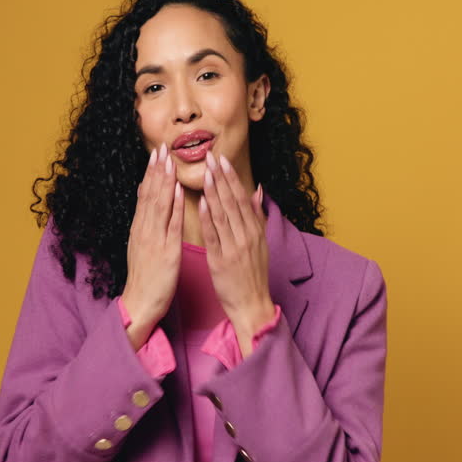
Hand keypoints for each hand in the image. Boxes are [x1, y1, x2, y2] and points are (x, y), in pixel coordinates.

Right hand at [121, 143, 183, 349]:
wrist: (140, 303)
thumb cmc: (145, 278)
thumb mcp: (140, 246)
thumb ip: (144, 223)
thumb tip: (145, 201)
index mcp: (140, 229)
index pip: (145, 195)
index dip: (150, 173)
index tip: (156, 153)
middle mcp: (145, 230)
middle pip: (150, 195)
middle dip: (156, 170)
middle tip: (161, 147)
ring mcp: (154, 240)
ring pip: (159, 205)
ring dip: (164, 182)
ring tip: (168, 161)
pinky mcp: (166, 251)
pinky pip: (171, 225)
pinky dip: (175, 206)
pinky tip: (179, 191)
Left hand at [199, 150, 273, 352]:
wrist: (252, 304)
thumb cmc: (252, 274)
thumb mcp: (260, 243)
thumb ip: (256, 216)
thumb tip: (257, 191)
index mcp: (254, 231)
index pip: (241, 198)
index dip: (231, 178)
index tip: (222, 160)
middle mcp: (246, 236)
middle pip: (232, 202)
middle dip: (221, 178)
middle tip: (210, 157)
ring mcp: (234, 248)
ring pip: (223, 215)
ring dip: (214, 192)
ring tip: (205, 173)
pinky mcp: (221, 261)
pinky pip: (214, 236)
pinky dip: (209, 219)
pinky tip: (202, 203)